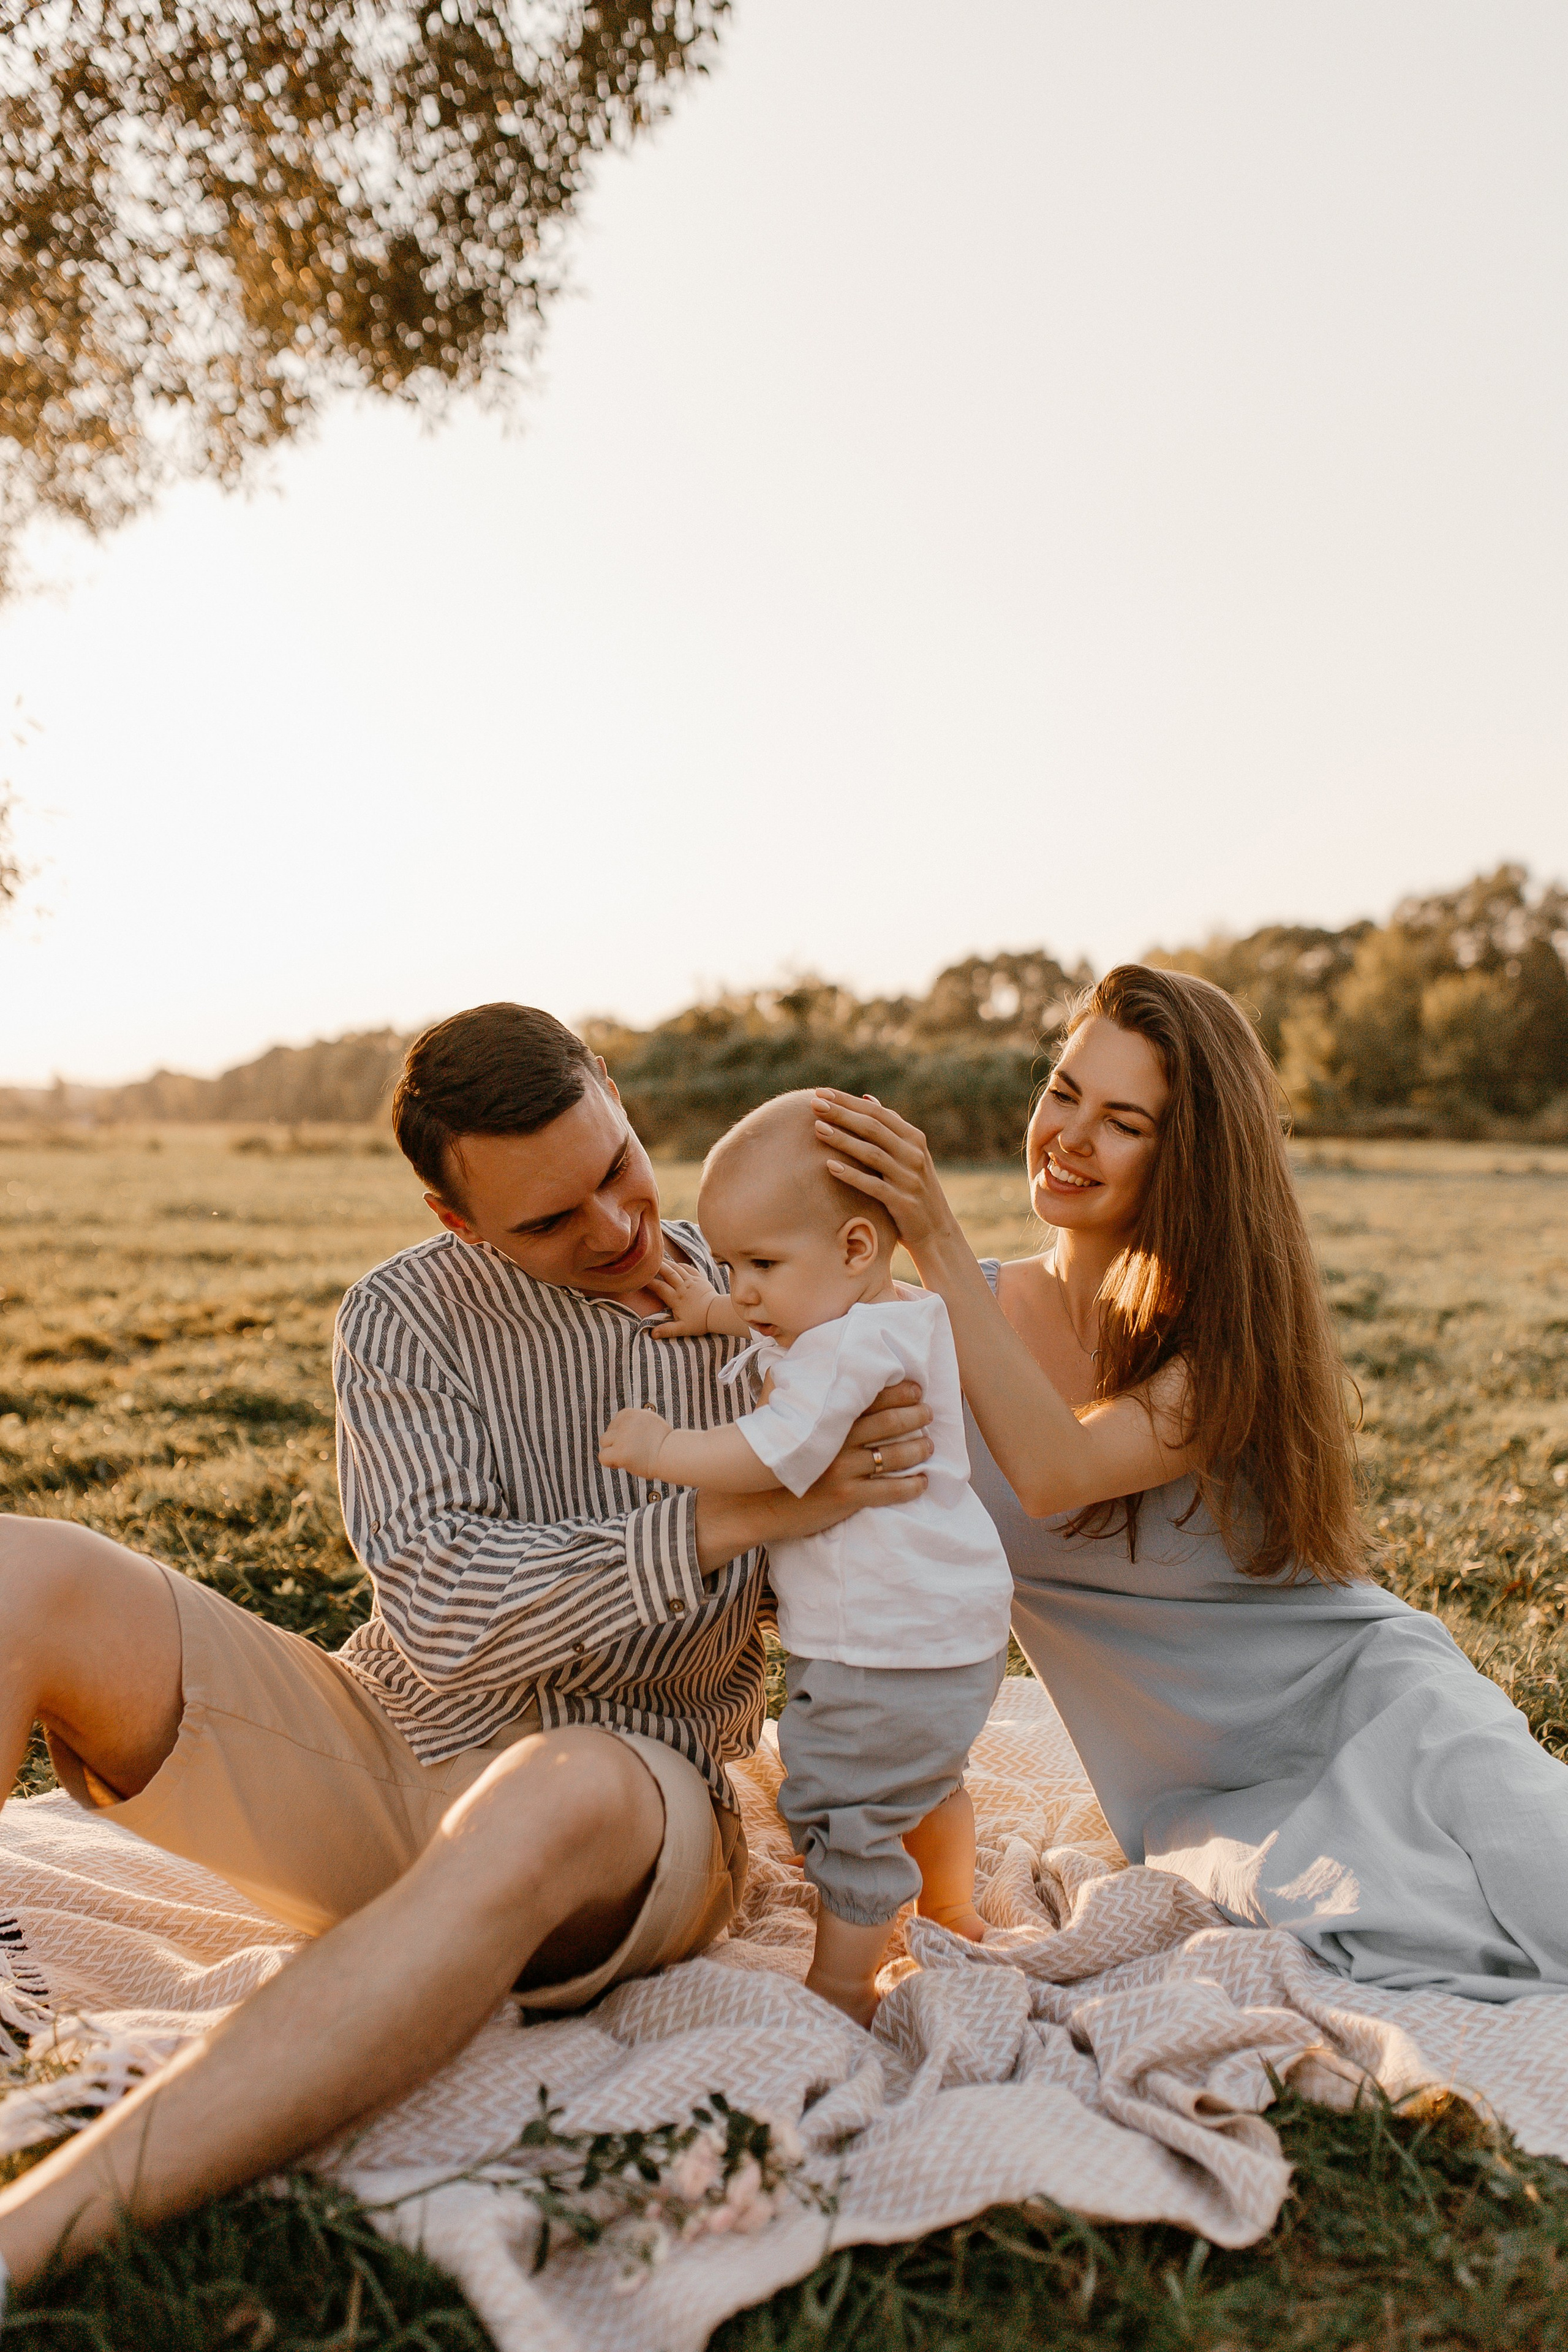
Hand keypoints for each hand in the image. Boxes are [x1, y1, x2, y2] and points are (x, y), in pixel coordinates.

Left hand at [599, 1406, 672, 1479]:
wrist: (674, 1455)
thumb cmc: (663, 1443)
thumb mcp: (649, 1422)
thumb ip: (633, 1423)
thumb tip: (617, 1428)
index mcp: (631, 1413)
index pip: (615, 1424)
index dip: (623, 1435)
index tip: (637, 1442)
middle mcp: (625, 1422)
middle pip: (609, 1433)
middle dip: (617, 1443)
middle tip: (634, 1452)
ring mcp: (622, 1437)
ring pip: (604, 1443)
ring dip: (613, 1451)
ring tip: (629, 1458)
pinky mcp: (620, 1452)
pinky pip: (603, 1457)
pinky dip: (610, 1463)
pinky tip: (623, 1464)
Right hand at [648, 1262, 725, 1338]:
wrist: (718, 1313)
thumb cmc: (699, 1322)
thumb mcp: (682, 1329)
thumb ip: (667, 1330)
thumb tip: (652, 1334)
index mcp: (676, 1299)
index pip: (659, 1287)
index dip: (648, 1281)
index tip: (639, 1277)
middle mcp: (683, 1287)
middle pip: (668, 1273)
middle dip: (657, 1265)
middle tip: (647, 1259)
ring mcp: (692, 1282)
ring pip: (677, 1268)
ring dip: (668, 1262)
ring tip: (658, 1257)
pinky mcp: (700, 1279)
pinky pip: (689, 1269)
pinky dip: (681, 1265)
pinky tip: (676, 1264)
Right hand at [692, 1383, 933, 1568]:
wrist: (751, 1501)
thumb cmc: (764, 1450)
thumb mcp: (772, 1409)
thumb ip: (792, 1384)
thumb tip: (807, 1358)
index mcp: (824, 1416)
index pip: (868, 1397)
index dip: (897, 1391)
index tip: (916, 1387)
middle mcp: (837, 1441)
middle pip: (887, 1423)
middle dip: (914, 1415)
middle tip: (928, 1411)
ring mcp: (843, 1470)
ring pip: (892, 1456)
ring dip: (917, 1448)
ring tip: (929, 1443)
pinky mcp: (846, 1498)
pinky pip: (887, 1491)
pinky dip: (910, 1486)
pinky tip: (922, 1481)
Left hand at [810, 1090, 958, 1255]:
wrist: (936, 1230)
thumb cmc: (913, 1188)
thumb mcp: (908, 1154)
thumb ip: (890, 1127)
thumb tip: (866, 1099)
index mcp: (914, 1138)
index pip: (877, 1113)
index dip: (848, 1101)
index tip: (821, 1092)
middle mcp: (914, 1154)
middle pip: (873, 1128)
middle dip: (841, 1114)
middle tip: (813, 1103)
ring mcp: (909, 1178)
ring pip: (872, 1154)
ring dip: (843, 1140)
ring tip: (817, 1129)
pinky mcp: (903, 1202)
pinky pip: (874, 1186)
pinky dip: (852, 1175)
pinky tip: (830, 1167)